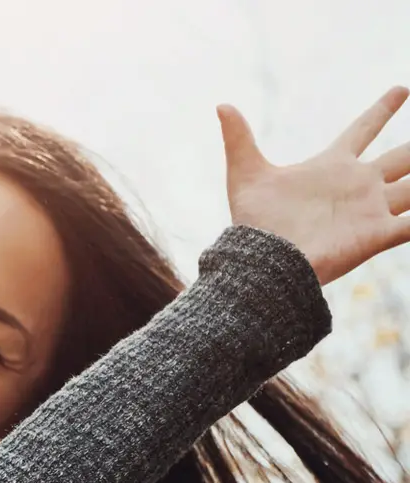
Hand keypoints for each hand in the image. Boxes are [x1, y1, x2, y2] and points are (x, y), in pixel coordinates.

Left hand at [220, 87, 409, 285]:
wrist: (264, 263)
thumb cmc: (254, 223)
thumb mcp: (246, 175)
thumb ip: (239, 139)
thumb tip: (221, 105)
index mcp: (332, 166)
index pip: (364, 129)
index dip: (382, 109)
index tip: (401, 89)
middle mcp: (357, 184)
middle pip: (401, 156)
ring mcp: (370, 209)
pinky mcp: (377, 234)